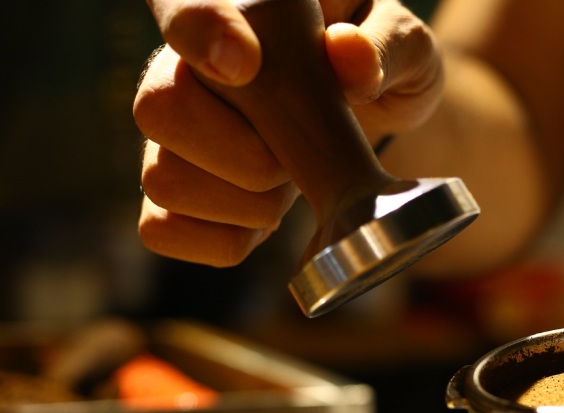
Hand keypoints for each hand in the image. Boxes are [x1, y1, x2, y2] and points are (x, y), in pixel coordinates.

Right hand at [133, 0, 443, 265]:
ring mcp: (171, 133)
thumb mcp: (404, 48)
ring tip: (291, 186)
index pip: (187, 2)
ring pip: (162, 178)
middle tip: (299, 158)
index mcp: (242, 9)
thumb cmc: (378, 68)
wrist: (370, 122)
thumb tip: (349, 57)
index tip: (244, 64)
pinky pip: (162, 229)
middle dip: (245, 154)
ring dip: (246, 203)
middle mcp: (183, 64)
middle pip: (159, 106)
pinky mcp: (175, 192)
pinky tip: (263, 221)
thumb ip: (385, 46)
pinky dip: (223, 238)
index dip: (201, 31)